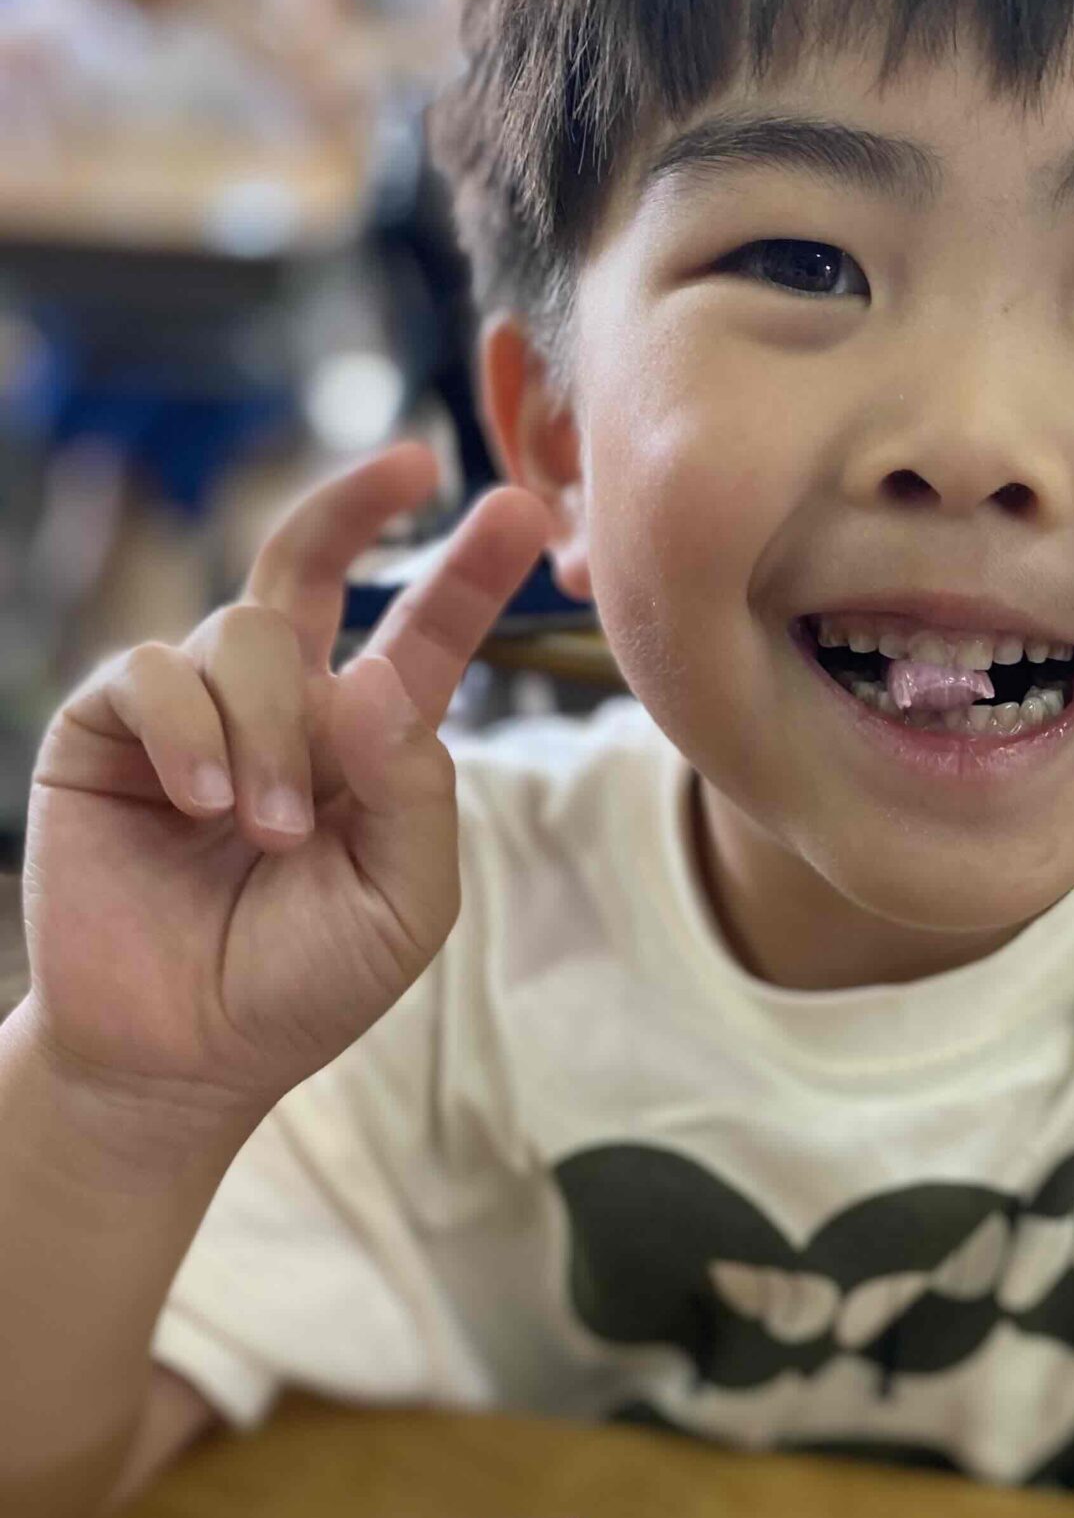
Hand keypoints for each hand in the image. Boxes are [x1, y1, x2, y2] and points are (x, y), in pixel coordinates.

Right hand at [23, 442, 549, 1133]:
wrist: (182, 1051)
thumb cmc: (302, 984)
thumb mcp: (402, 901)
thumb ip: (414, 793)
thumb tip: (381, 677)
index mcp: (367, 743)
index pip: (421, 635)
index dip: (466, 569)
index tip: (519, 506)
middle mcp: (280, 704)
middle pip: (309, 562)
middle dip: (357, 503)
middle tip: (413, 466)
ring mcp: (192, 707)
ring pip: (242, 632)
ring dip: (270, 730)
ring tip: (269, 831)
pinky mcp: (110, 727)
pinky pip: (156, 672)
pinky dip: (192, 732)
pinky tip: (203, 806)